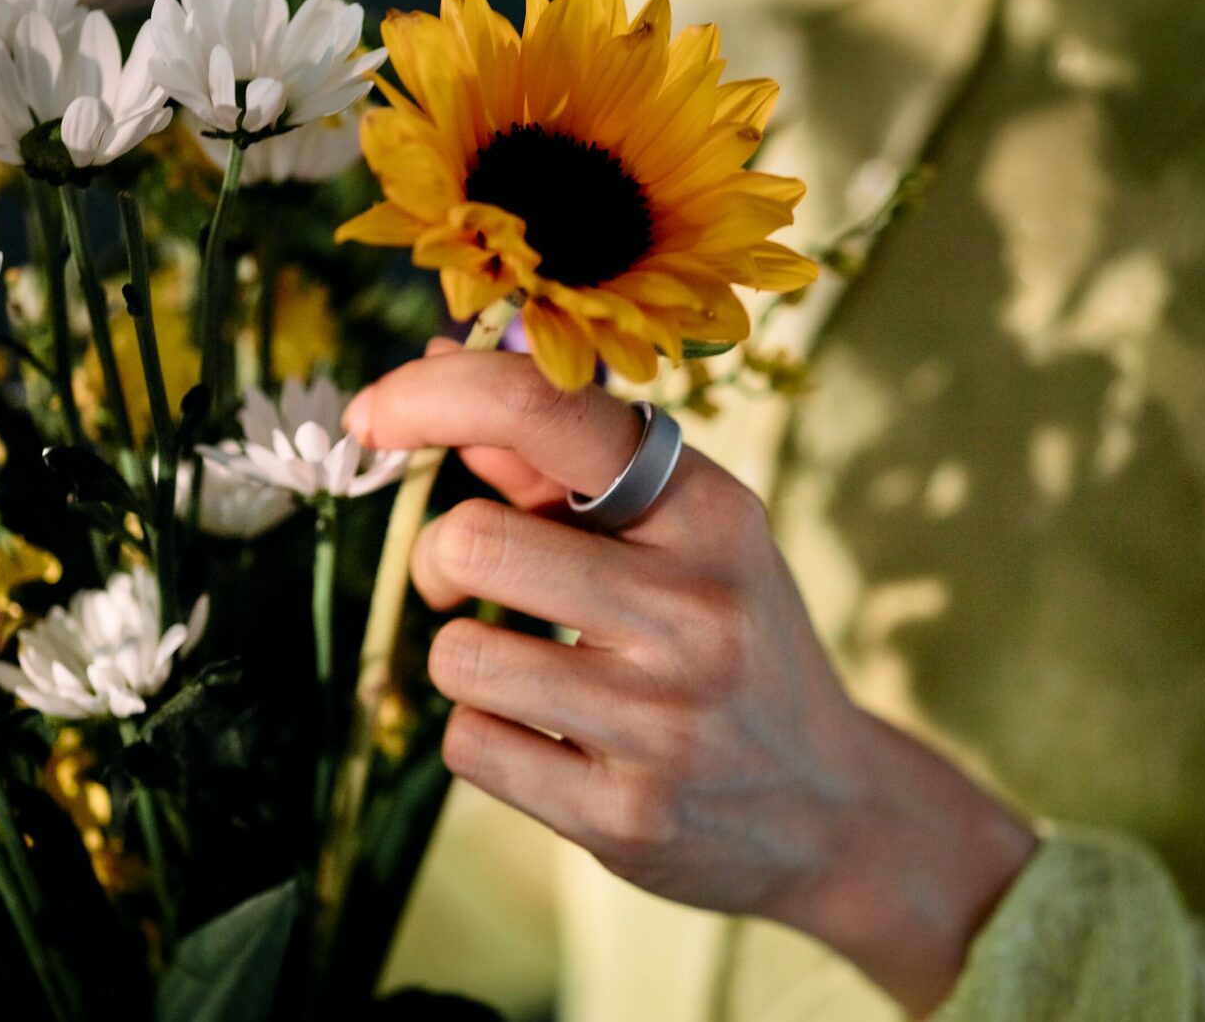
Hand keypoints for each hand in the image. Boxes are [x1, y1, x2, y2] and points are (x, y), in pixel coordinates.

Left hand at [345, 346, 1036, 1014]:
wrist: (831, 808)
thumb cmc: (735, 641)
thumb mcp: (689, 538)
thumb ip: (566, 466)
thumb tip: (442, 386)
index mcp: (713, 513)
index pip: (550, 413)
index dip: (435, 398)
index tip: (373, 417)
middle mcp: (698, 610)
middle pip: (472, 542)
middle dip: (440, 558)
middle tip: (467, 580)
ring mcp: (664, 722)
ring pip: (457, 656)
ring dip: (464, 656)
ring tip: (526, 670)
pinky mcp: (625, 817)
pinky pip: (470, 747)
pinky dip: (486, 735)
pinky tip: (553, 741)